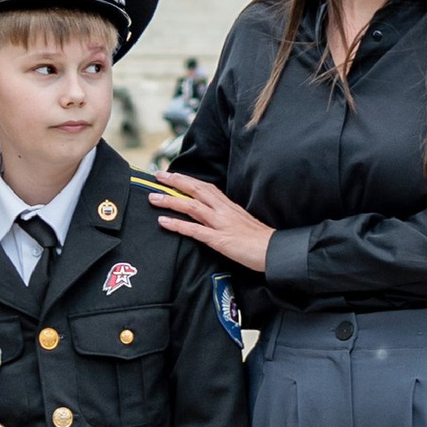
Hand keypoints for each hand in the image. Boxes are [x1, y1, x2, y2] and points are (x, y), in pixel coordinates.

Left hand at [149, 171, 273, 277]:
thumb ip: (226, 216)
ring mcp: (221, 224)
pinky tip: (164, 221)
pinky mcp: (220, 240)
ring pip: (191, 207)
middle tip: (158, 176)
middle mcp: (223, 211)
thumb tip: (213, 215)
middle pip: (196, 190)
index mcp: (228, 206)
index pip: (205, 187)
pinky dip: (177, 224)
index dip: (188, 179)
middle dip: (175, 182)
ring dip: (170, 200)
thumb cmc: (260, 240)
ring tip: (153, 198)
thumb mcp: (241, 221)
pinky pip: (195, 230)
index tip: (173, 175)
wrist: (273, 252)